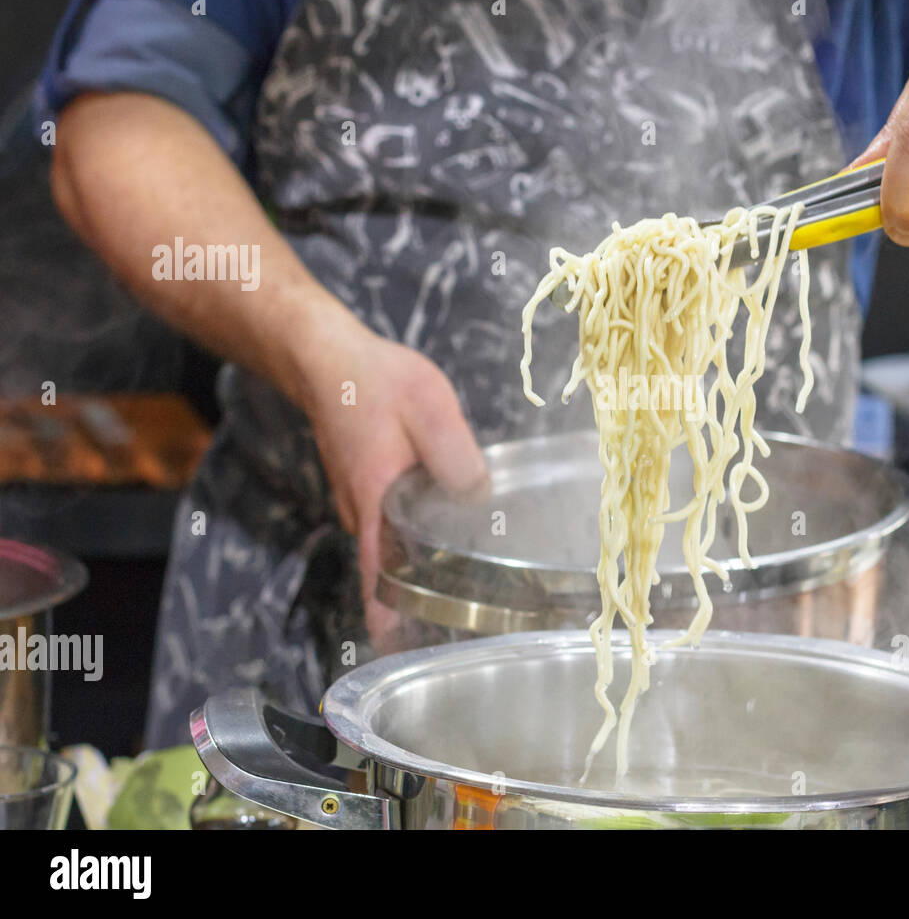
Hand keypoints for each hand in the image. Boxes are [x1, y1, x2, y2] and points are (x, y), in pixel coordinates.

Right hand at [297, 318, 486, 646]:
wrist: (324, 356)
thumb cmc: (374, 380)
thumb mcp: (429, 407)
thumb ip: (455, 455)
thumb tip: (479, 497)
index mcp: (375, 501)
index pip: (378, 578)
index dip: (391, 620)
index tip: (405, 656)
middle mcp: (361, 511)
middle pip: (387, 571)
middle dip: (417, 602)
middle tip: (462, 628)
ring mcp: (360, 501)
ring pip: (389, 549)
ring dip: (417, 571)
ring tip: (466, 592)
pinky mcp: (366, 486)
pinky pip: (389, 526)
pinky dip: (412, 540)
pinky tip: (447, 537)